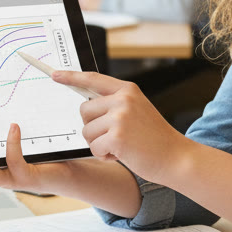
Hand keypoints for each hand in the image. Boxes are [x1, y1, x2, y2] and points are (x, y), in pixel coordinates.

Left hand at [52, 70, 189, 179]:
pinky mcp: (117, 137)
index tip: (54, 74)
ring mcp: (120, 117)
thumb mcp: (137, 111)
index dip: (71, 77)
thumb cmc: (154, 139)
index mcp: (128, 90)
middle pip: (83, 110)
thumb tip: (86, 105)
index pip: (93, 79)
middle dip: (92, 127)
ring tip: (122, 146)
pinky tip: (122, 155)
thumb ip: (115, 104)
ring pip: (86, 131)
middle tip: (115, 136)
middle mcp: (123, 99)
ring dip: (99, 144)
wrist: (177, 157)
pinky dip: (104, 156)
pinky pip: (94, 147)